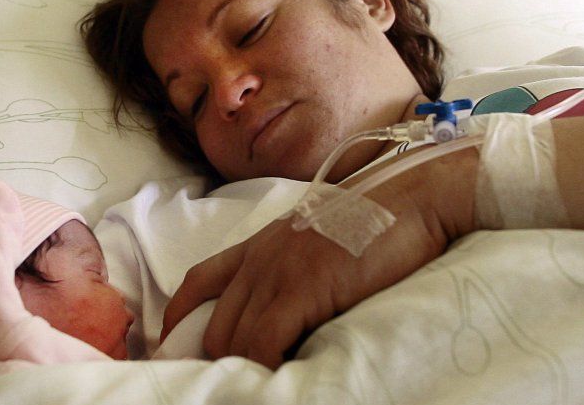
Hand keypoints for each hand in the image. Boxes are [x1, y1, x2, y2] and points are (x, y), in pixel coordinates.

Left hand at [161, 149, 476, 368]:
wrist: (409, 196)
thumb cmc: (376, 219)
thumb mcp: (318, 238)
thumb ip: (294, 265)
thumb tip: (293, 304)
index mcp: (259, 244)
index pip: (198, 282)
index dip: (180, 318)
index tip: (174, 346)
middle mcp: (258, 259)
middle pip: (213, 325)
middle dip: (216, 360)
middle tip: (230, 382)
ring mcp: (276, 273)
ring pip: (232, 339)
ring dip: (243, 369)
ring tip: (258, 388)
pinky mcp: (301, 288)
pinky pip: (263, 342)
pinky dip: (265, 368)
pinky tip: (278, 380)